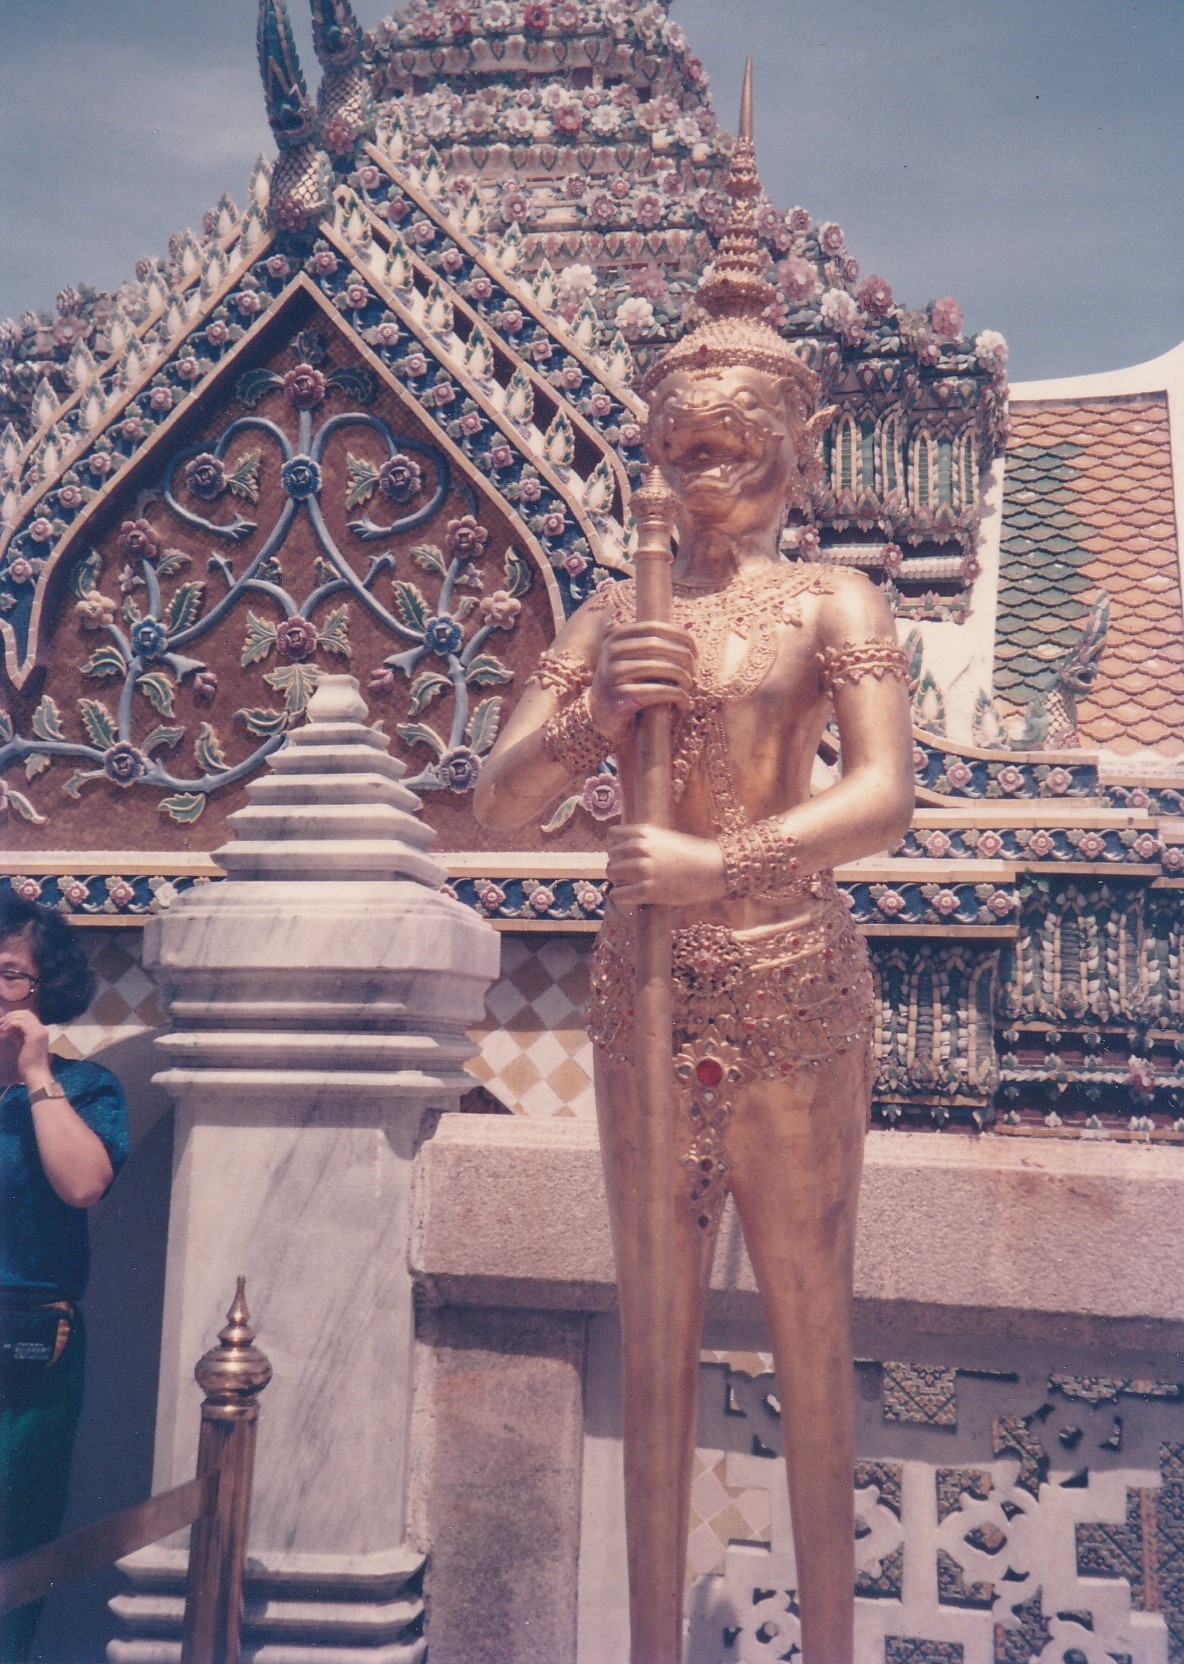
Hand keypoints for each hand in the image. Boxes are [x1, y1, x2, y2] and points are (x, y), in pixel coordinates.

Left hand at [0, 1009, 53, 1090]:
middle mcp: (42, 1029)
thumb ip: (17, 1035)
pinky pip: (21, 1023)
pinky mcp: (34, 1037)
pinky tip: (5, 1030)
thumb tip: (10, 1027)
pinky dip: (10, 1024)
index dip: (15, 1016)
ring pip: (23, 1016)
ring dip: (9, 1019)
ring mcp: (39, 1032)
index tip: (4, 1023)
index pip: (28, 1015)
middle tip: (1, 1023)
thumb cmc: (28, 1064)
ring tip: (2, 1027)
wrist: (35, 1074)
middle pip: (26, 1013)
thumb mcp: (22, 1046)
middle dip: (11, 1015)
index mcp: (40, 1031)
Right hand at [588, 621, 694, 736]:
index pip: (654, 627)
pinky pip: (660, 692)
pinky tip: (684, 705)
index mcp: (615, 637)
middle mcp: (611, 652)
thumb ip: (649, 643)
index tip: (694, 652)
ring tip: (688, 688)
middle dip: (684, 659)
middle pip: (660, 647)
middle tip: (693, 672)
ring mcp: (614, 675)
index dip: (680, 636)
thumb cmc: (626, 684)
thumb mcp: (630, 658)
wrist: (601, 716)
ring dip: (684, 679)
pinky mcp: (621, 698)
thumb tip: (687, 635)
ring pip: (663, 668)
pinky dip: (679, 698)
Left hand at [606, 823, 725, 907]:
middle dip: (619, 866)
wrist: (715, 869)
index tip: (625, 856)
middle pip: (611, 857)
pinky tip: (631, 897)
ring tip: (633, 886)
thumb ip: (647, 841)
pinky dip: (621, 897)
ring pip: (612, 874)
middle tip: (632, 876)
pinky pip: (618, 895)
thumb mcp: (667, 838)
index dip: (618, 847)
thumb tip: (626, 852)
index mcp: (645, 832)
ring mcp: (643, 869)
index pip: (613, 835)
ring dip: (619, 881)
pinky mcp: (647, 890)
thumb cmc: (696, 854)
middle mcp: (640, 847)